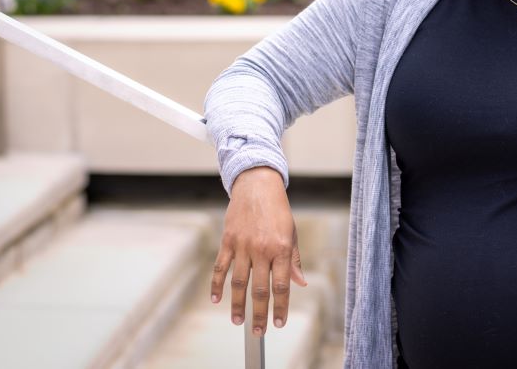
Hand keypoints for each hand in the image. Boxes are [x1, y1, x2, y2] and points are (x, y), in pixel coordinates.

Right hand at [211, 167, 307, 335]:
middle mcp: (262, 249)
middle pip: (260, 289)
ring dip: (237, 304)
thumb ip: (294, 260)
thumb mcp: (291, 233)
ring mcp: (243, 245)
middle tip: (258, 331)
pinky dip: (216, 284)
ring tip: (238, 321)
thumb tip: (300, 283)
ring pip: (238, 282)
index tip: (279, 323)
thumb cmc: (278, 210)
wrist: (258, 186)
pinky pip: (221, 267)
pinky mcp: (228, 241)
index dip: (280, 307)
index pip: (282, 285)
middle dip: (259, 313)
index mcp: (281, 249)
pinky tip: (216, 299)